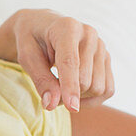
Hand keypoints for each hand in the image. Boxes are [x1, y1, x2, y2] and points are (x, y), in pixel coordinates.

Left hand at [0, 9, 114, 111]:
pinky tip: (75, 93)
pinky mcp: (106, 58)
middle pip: (86, 80)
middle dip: (66, 95)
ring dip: (78, 97)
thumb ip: (41, 80)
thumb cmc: (32, 40)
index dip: (71, 87)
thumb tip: (52, 105)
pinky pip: (108, 90)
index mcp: (67, 27)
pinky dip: (92, 99)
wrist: (43, 26)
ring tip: (59, 88)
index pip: (71, 62)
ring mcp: (101, 46)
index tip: (72, 108)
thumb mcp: (27, 57)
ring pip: (98, 88)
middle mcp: (89, 34)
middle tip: (49, 92)